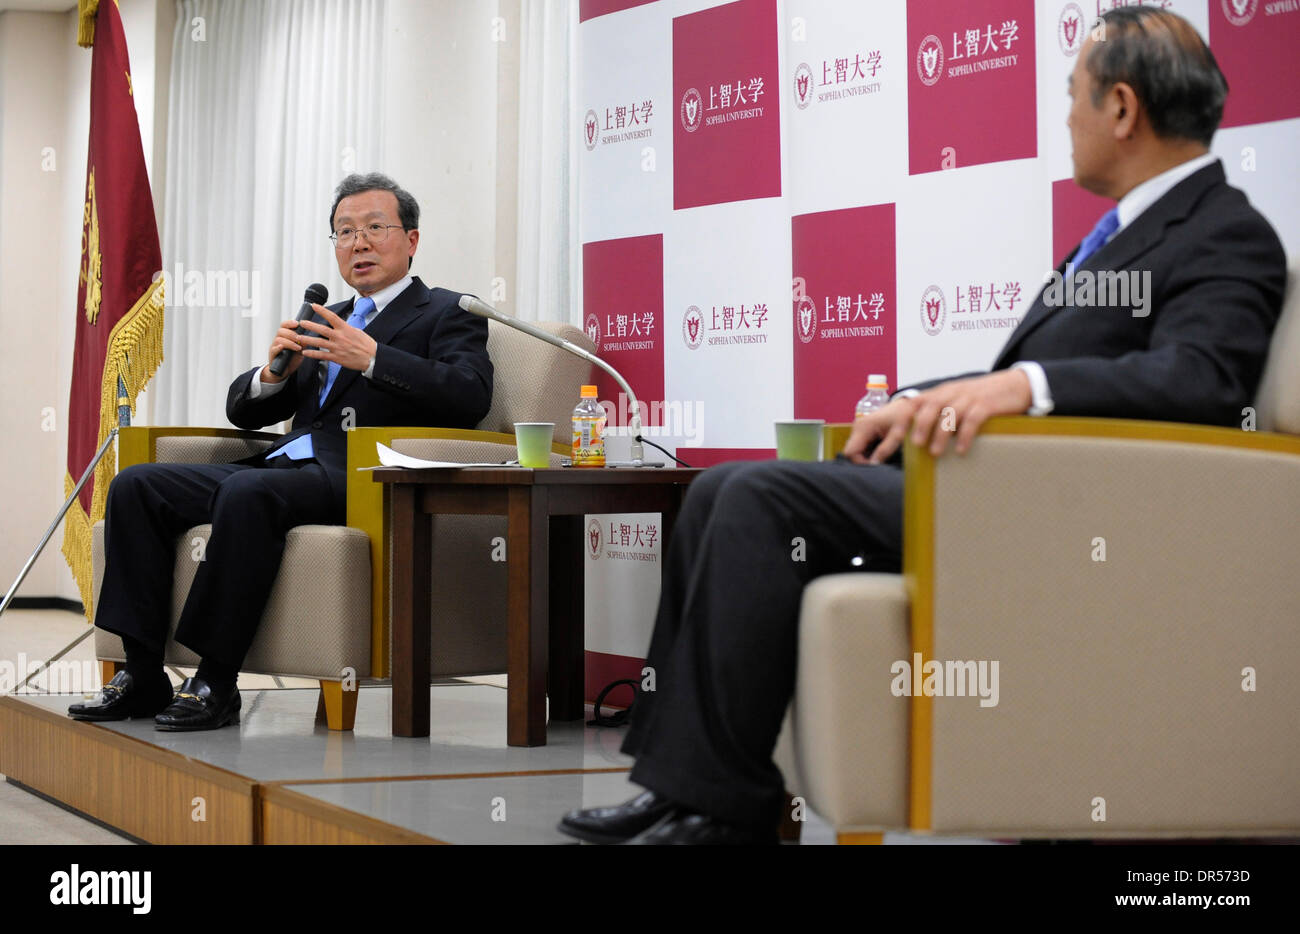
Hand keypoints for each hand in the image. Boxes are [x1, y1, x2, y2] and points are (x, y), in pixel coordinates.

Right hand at [261, 319, 308, 382]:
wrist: (283, 371)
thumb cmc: (291, 359)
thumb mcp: (300, 350)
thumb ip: (303, 344)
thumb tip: (309, 337)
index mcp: (285, 336)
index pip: (284, 325)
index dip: (289, 323)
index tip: (297, 323)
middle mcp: (278, 340)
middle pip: (281, 331)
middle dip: (291, 334)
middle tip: (299, 338)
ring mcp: (274, 347)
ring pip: (278, 339)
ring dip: (289, 342)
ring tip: (298, 348)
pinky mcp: (272, 355)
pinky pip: (273, 349)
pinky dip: (278, 348)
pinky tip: (282, 347)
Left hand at [295, 304, 378, 371]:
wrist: (372, 358)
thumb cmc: (366, 345)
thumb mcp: (357, 331)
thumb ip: (345, 328)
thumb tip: (338, 324)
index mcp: (346, 329)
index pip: (332, 317)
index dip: (322, 310)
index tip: (314, 306)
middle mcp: (340, 337)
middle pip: (322, 329)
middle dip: (310, 325)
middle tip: (301, 322)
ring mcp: (337, 348)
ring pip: (319, 342)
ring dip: (307, 339)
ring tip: (299, 337)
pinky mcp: (337, 358)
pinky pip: (322, 355)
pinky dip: (312, 354)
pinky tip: (305, 353)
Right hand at [842, 396, 920, 464]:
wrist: (906, 405)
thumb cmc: (903, 416)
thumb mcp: (898, 434)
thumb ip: (885, 450)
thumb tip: (873, 464)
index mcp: (863, 427)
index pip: (850, 452)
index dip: (860, 462)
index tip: (876, 465)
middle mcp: (858, 427)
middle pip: (851, 452)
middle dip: (863, 460)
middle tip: (881, 461)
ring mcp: (859, 428)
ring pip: (856, 449)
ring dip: (867, 456)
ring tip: (883, 453)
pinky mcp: (863, 430)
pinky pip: (861, 445)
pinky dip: (869, 451)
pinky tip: (881, 449)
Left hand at [906, 369, 1032, 456]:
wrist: (1016, 385)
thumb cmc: (983, 397)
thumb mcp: (957, 400)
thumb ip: (940, 413)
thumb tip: (920, 437)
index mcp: (942, 392)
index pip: (915, 402)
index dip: (903, 419)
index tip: (894, 437)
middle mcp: (953, 392)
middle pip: (930, 406)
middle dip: (920, 426)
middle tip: (915, 445)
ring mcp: (970, 397)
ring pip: (950, 413)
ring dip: (940, 433)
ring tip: (935, 453)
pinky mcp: (987, 404)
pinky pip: (973, 419)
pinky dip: (965, 435)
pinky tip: (960, 450)